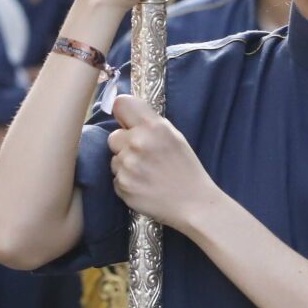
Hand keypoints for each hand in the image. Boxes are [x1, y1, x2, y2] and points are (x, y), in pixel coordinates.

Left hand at [106, 94, 220, 235]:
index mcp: (153, 126)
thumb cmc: (186, 168)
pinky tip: (144, 185)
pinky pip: (116, 178)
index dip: (122, 114)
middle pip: (113, 136)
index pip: (121, 104)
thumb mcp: (175, 137)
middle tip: (143, 155)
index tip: (127, 122)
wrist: (194, 203)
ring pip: (114, 158)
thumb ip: (150, 124)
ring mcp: (128, 165)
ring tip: (147, 173)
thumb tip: (126, 116)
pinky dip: (127, 182)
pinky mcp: (122, 185)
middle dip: (125, 145)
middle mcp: (138, 142)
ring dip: (126, 164)